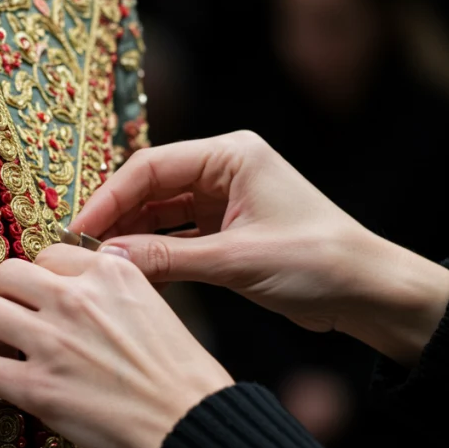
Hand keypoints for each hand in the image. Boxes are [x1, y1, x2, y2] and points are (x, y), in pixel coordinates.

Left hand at [0, 244, 233, 447]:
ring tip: (12, 351)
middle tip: (22, 323)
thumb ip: (116, 287)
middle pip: (7, 274)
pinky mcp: (37, 387)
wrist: (192, 426)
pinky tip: (11, 385)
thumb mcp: (156, 307)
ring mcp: (52, 341)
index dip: (46, 282)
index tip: (49, 302)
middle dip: (11, 298)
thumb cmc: (183, 378)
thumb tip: (90, 274)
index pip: (50, 255)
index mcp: (111, 274)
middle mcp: (76, 298)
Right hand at [72, 130, 448, 364]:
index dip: (108, 197)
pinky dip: (153, 253)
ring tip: (96, 263)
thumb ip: (165, 258)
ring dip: (131, 237)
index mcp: (231, 154)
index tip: (78, 228)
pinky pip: (176, 236)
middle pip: (150, 187)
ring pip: (160, 213)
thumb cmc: (318, 262)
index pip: (151, 167)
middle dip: (115, 217)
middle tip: (78, 250)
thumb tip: (106, 262)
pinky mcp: (228, 230)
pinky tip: (129, 273)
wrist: (371, 293)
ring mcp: (225, 199)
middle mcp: (225, 168)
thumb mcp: (235, 260)